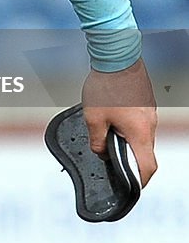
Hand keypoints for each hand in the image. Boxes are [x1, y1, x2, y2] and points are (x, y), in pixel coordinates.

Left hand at [81, 58, 157, 185]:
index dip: (139, 180)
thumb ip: (97, 140)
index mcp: (139, 132)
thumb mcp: (93, 118)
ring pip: (142, 137)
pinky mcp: (145, 104)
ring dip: (128, 142)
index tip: (130, 185)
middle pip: (145, 152)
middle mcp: (149, 124)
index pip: (147, 166)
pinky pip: (140, 123)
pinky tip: (114, 122)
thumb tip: (101, 152)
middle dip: (130, 160)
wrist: (116, 57)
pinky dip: (129, 129)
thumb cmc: (106, 85)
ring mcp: (149, 113)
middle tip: (113, 161)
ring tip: (109, 137)